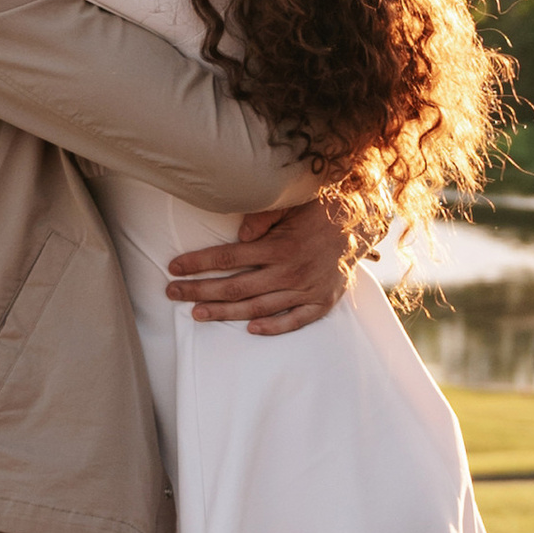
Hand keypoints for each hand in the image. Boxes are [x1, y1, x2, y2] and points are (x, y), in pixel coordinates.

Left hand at [165, 196, 360, 335]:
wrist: (361, 225)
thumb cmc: (320, 209)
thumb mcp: (291, 203)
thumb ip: (263, 217)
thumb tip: (238, 234)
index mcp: (279, 246)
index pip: (228, 258)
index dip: (198, 264)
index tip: (174, 268)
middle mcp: (289, 271)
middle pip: (235, 287)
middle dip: (200, 291)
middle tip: (172, 293)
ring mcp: (305, 290)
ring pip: (258, 308)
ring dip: (225, 313)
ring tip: (197, 314)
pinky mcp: (321, 302)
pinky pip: (293, 321)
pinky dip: (272, 328)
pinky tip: (249, 329)